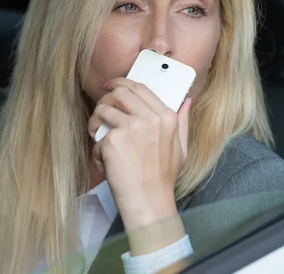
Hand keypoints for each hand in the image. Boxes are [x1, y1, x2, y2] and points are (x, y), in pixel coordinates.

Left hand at [88, 78, 190, 232]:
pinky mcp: (113, 140)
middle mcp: (150, 118)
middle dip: (106, 96)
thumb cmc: (163, 178)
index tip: (113, 85)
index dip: (122, 83)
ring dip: (96, 120)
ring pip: (103, 109)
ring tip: (97, 134)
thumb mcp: (182, 148)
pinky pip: (98, 136)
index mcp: (167, 117)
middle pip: (120, 92)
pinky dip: (98, 148)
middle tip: (100, 105)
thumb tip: (187, 100)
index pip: (140, 88)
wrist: (149, 200)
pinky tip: (106, 162)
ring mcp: (131, 127)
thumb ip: (183, 122)